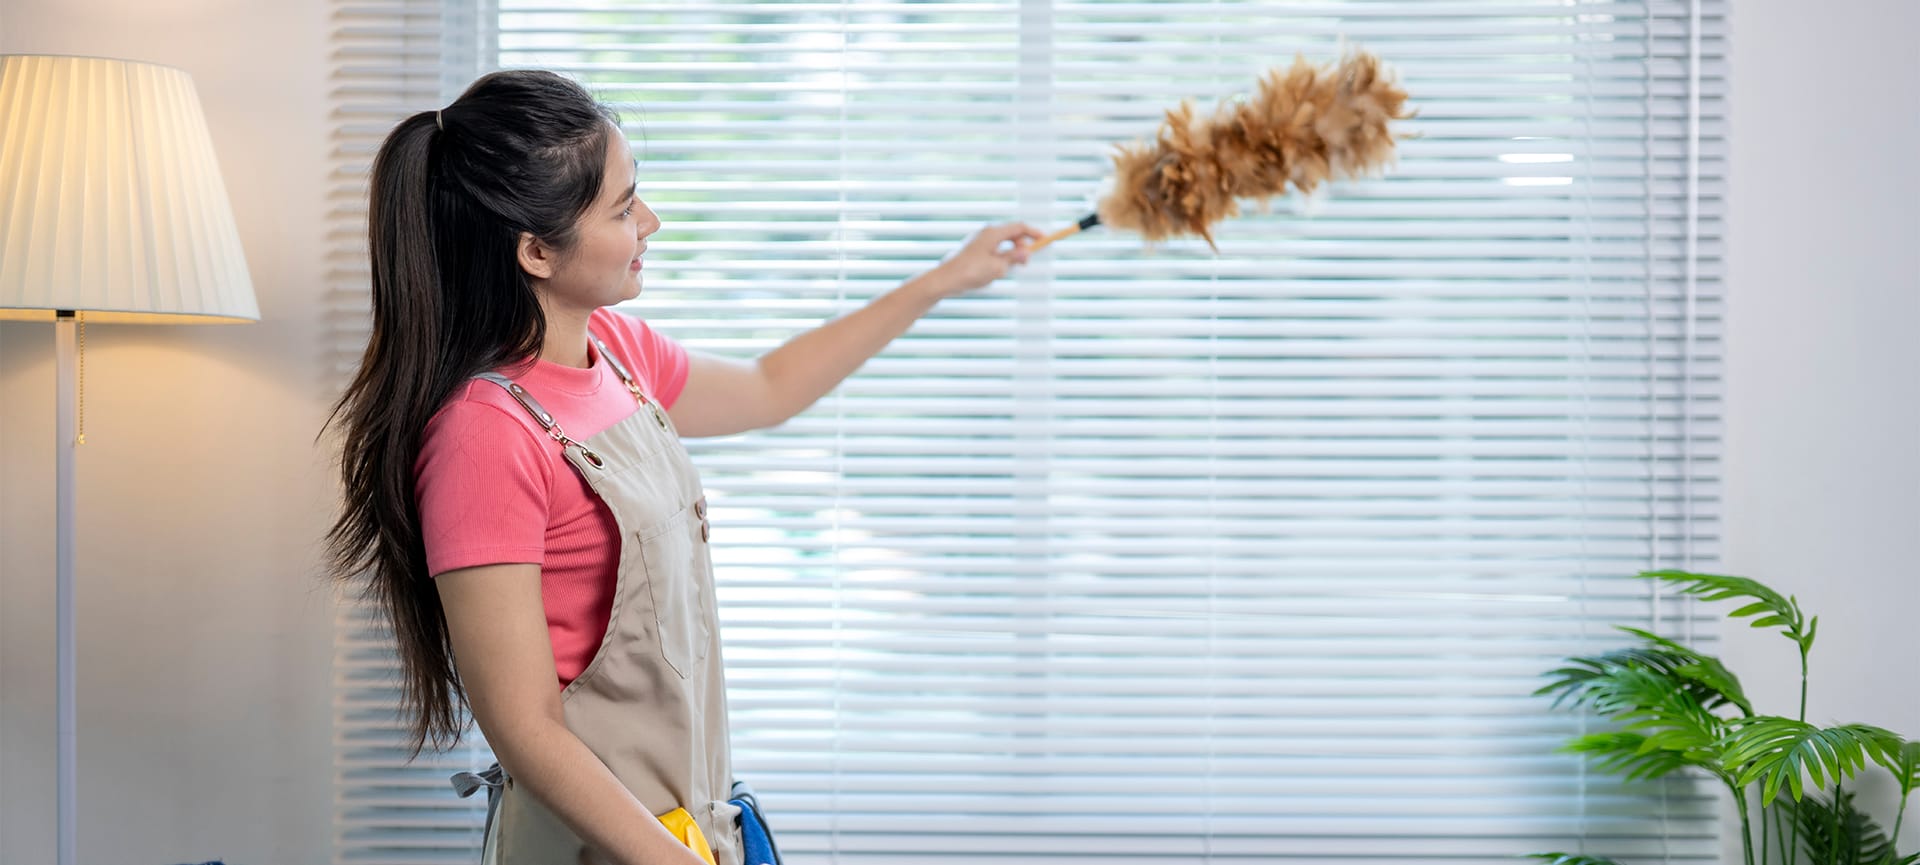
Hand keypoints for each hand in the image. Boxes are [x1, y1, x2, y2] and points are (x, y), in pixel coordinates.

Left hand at [923, 222, 1040, 298]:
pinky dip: (1001, 260)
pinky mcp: (976, 250)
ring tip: (1002, 272)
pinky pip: (995, 252)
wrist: (946, 280)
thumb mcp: (998, 267)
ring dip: (1010, 257)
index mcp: (993, 233)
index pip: (1019, 227)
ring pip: (1004, 245)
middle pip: (1012, 235)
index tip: (1045, 240)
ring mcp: (980, 241)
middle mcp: (987, 234)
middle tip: (1025, 263)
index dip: (1034, 233)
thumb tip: (1026, 252)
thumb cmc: (970, 272)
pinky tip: (993, 274)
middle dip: (1022, 248)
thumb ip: (1014, 258)